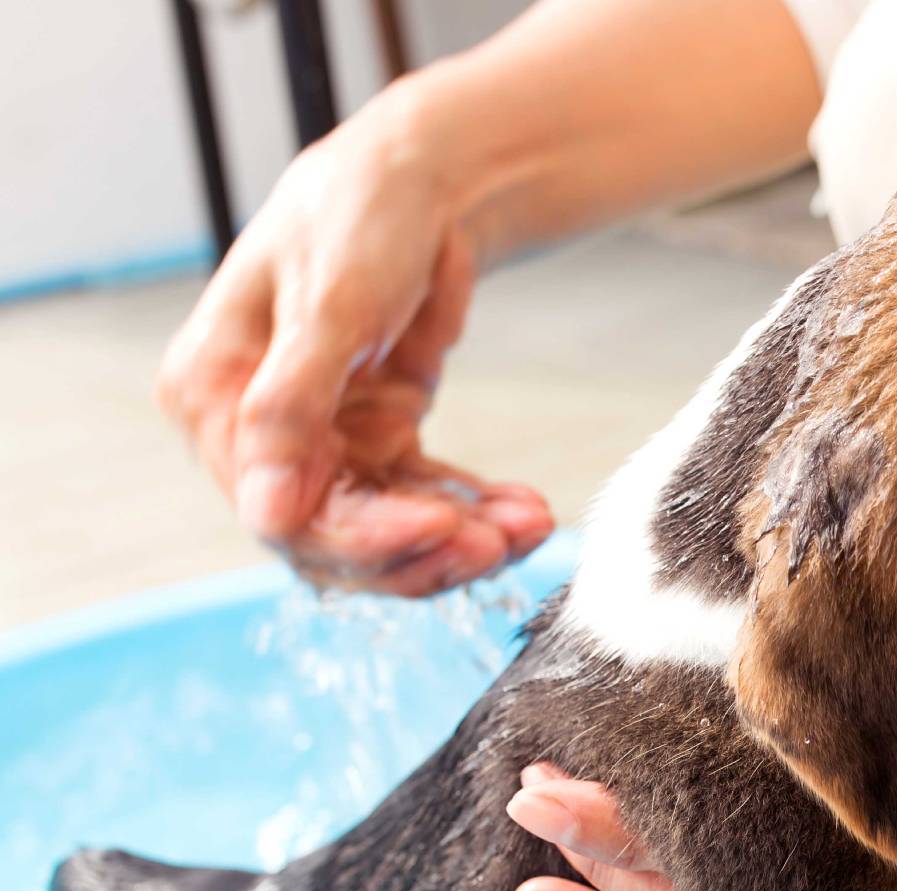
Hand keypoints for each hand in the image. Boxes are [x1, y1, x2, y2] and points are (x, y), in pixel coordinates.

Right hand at [157, 89, 551, 594]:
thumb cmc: (357, 216)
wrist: (419, 179)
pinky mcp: (380, 442)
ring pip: (389, 530)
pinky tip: (528, 510)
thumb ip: (290, 408)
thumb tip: (266, 513)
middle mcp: (259, 433)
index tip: (441, 528)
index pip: (279, 509)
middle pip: (335, 537)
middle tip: (497, 543)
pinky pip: (428, 498)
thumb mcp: (328, 304)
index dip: (361, 538)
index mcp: (215, 396)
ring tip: (528, 526)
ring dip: (463, 539)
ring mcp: (324, 442)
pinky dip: (478, 510)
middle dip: (423, 551)